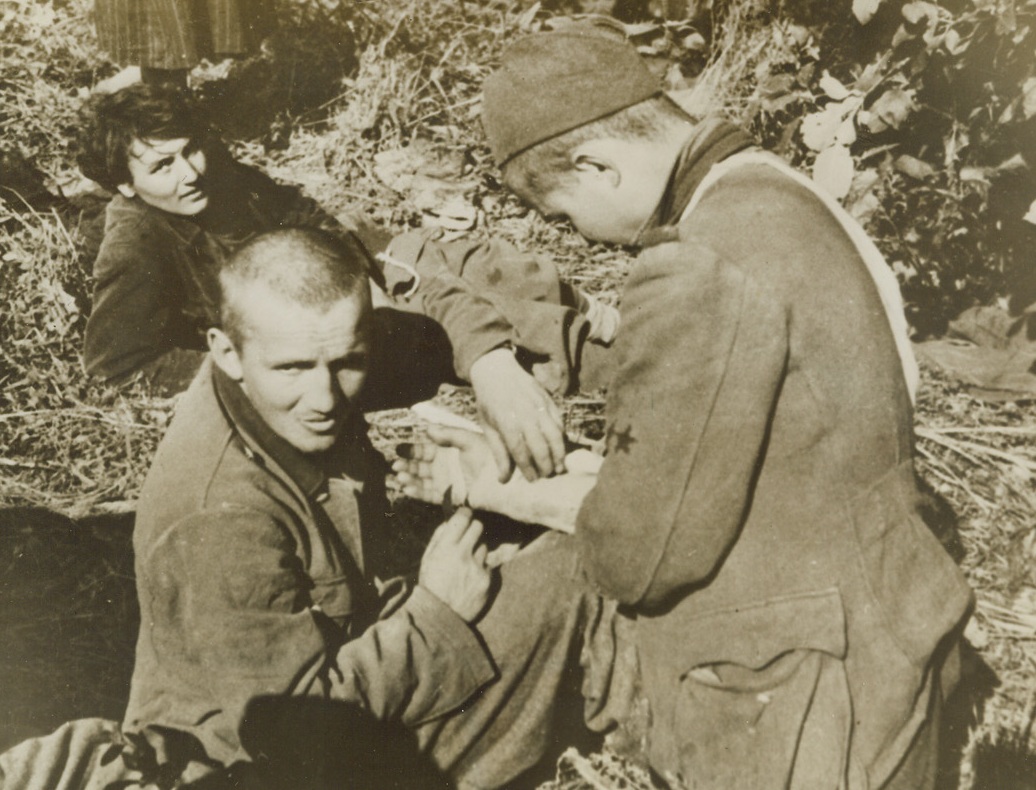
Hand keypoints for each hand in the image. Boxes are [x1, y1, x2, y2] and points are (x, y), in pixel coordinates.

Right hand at [393, 425, 497, 508]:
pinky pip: (431, 495)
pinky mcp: (451, 496)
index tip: (398, 450)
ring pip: (423, 481)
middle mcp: (445, 467)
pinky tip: (408, 489)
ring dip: (410, 479)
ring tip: (400, 477)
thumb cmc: (491, 457)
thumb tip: (427, 429)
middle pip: (420, 466)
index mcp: (448, 451)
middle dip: (407, 465)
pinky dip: (419, 493)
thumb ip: (449, 435)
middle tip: (396, 466)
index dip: (411, 451)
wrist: (507, 481)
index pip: (425, 450)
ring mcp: (447, 482)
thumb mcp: (470, 440)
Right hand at [418, 507, 490, 622]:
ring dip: (477, 551)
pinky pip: (488, 565)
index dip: (465, 514)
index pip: (463, 517)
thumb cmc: (431, 585)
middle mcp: (463, 554)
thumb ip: (438, 538)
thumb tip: (450, 521)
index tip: (465, 515)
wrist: (441, 617)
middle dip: (473, 528)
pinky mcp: (488, 579)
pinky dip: (481, 568)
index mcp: (446, 548)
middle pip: (478, 526)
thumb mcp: (427, 559)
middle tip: (468, 536)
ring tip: (466, 565)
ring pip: (484, 546)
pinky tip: (471, 579)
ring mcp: (477, 567)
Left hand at [468, 347, 565, 481]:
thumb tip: (503, 480)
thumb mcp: (487, 427)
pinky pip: (559, 422)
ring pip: (555, 434)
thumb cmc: (489, 403)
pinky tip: (561, 448)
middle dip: (546, 464)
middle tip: (548, 476)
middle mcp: (524, 413)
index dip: (527, 467)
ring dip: (559, 453)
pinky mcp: (548, 400)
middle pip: (540, 444)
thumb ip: (498, 453)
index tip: (532, 480)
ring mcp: (539, 405)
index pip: (520, 450)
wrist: (497, 371)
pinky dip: (562, 437)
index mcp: (506, 421)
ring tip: (560, 467)